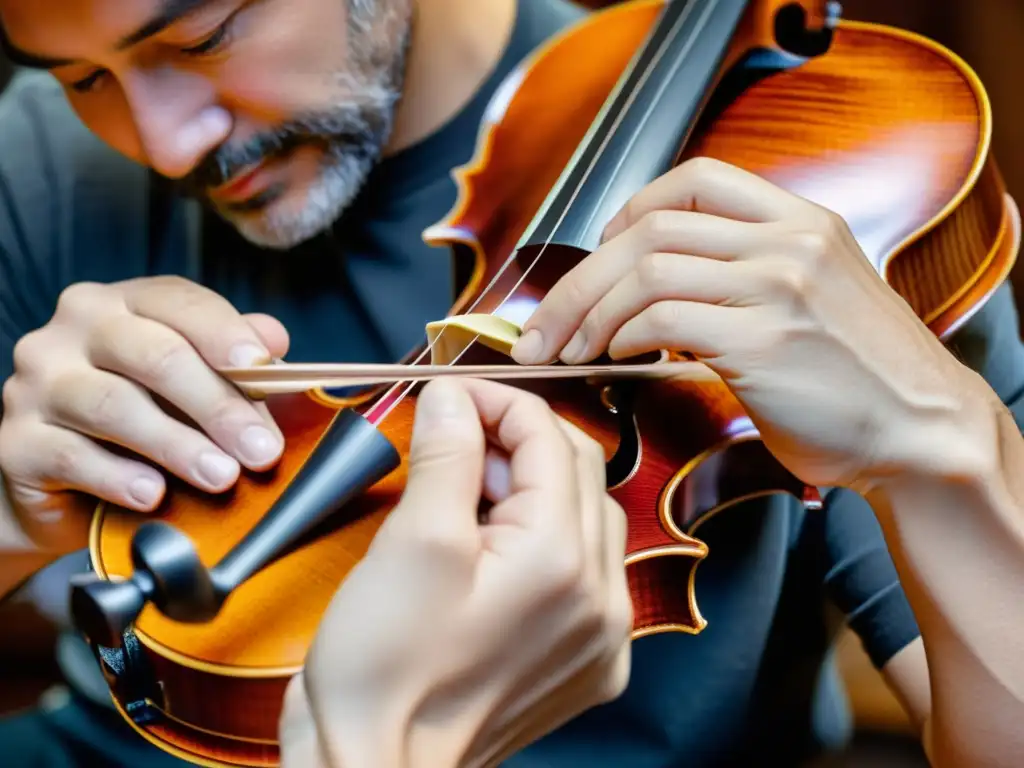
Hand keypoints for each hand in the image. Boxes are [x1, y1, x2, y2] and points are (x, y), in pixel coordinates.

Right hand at [0, 276, 287, 540]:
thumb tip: (274, 338)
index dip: (225, 333)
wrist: (65, 490)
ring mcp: (37, 383)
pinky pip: (72, 456)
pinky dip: (120, 478)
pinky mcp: (15, 441)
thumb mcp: (193, 388)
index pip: (179, 302)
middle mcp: (73, 331)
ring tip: (222, 476)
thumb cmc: (143, 425)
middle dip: (218, 405)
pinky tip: (154, 495)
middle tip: (261, 450)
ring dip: (178, 445)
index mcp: (123, 303)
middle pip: (155, 356)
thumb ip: (232, 360)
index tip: (265, 369)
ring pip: (115, 405)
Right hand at [278, 378, 631, 767]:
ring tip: (467, 495)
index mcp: (562, 560)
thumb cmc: (385, 670)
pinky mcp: (586, 662)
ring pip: (585, 519)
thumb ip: (448, 454)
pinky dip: (544, 540)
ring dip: (532, 488)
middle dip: (517, 441)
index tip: (449, 395)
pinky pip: (582, 573)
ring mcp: (600, 636)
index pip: (549, 439)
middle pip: (578, 473)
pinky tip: (492, 549)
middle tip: (454, 441)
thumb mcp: (412, 541)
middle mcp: (601, 599)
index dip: (496, 401)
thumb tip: (453, 397)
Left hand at [511, 157, 983, 488]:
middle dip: (580, 277)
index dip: (633, 208)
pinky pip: (662, 320)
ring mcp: (777, 288)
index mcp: (802, 221)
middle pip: (651, 228)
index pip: (696, 178)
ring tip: (569, 347)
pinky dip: (621, 335)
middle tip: (546, 321)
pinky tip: (613, 357)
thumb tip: (651, 284)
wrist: (921, 430)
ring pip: (646, 270)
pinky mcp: (762, 342)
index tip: (602, 247)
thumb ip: (748, 272)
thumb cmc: (856, 374)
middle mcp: (789, 243)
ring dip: (588, 310)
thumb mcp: (815, 294)